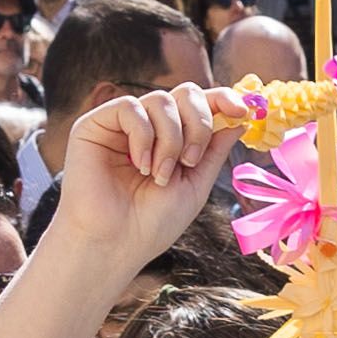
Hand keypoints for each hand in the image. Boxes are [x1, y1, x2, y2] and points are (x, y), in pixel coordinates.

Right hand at [55, 81, 254, 268]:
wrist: (115, 244)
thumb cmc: (153, 222)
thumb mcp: (196, 184)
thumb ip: (215, 149)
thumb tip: (241, 115)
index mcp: (174, 137)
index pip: (201, 102)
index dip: (223, 98)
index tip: (241, 110)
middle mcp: (149, 125)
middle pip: (184, 93)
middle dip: (199, 123)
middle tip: (191, 159)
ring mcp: (121, 124)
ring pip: (160, 100)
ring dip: (170, 140)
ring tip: (160, 175)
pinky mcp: (94, 124)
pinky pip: (130, 107)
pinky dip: (143, 136)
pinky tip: (140, 166)